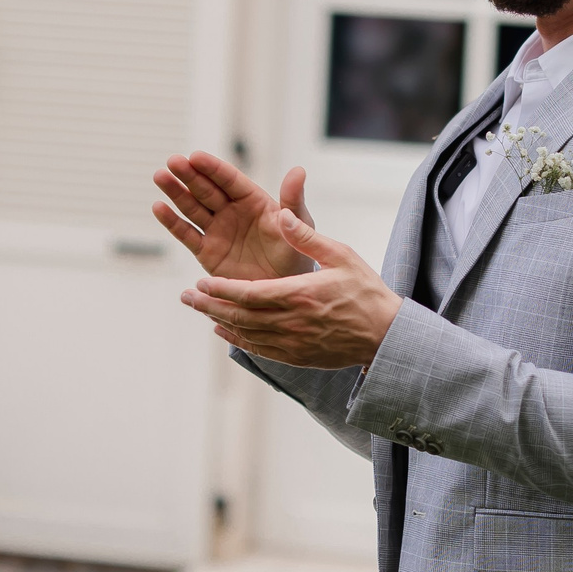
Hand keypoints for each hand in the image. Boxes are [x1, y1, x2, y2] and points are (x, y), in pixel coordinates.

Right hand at [151, 151, 316, 282]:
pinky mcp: (207, 252)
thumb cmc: (296, 252)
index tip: (195, 156)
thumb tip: (299, 170)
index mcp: (253, 200)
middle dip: (189, 175)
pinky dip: (172, 222)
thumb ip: (293, 199)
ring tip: (160, 176)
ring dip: (176, 193)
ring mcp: (217, 230)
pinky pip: (187, 234)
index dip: (212, 168)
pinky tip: (159, 207)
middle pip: (206, 190)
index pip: (229, 180)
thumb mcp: (299, 224)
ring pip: (192, 207)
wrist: (285, 288)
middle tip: (173, 161)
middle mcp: (231, 211)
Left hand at [178, 208, 402, 369]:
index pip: (248, 293)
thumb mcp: (342, 255)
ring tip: (199, 309)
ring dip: (219, 321)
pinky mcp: (296, 357)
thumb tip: (282, 214)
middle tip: (186, 297)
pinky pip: (259, 349)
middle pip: (239, 316)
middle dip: (209, 306)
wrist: (386, 336)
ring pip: (245, 333)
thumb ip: (307, 237)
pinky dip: (238, 339)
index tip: (200, 282)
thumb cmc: (366, 291)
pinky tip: (224, 329)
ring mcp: (292, 343)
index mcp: (299, 295)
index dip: (221, 290)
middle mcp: (290, 322)